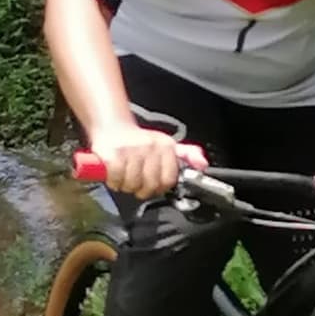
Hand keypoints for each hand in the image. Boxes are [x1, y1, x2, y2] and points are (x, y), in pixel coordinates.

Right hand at [87, 122, 206, 199]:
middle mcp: (150, 146)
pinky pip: (117, 179)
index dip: (159, 187)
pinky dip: (114, 181)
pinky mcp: (113, 155)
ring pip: (133, 184)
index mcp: (166, 146)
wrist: (112, 127)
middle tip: (135, 181)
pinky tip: (114, 174)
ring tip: (125, 176)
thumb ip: (187, 155)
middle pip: (150, 185)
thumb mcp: (166, 145)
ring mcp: (131, 150)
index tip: (152, 185)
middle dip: (141, 188)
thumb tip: (202, 165)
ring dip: (126, 185)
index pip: (169, 179)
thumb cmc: (138, 141)